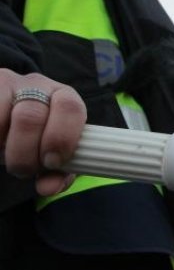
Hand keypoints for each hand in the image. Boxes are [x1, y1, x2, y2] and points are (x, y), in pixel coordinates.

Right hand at [0, 69, 86, 195]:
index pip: (70, 108)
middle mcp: (37, 84)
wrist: (6, 115)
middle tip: (23, 170)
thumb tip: (48, 188)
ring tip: (5, 155)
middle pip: (31, 117)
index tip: (51, 162)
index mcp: (64, 97)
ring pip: (1, 118)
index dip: (61, 138)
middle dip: (26, 154)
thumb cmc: (37, 138)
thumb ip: (57, 173)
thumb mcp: (51, 154)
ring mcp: (6, 82)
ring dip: (3, 147)